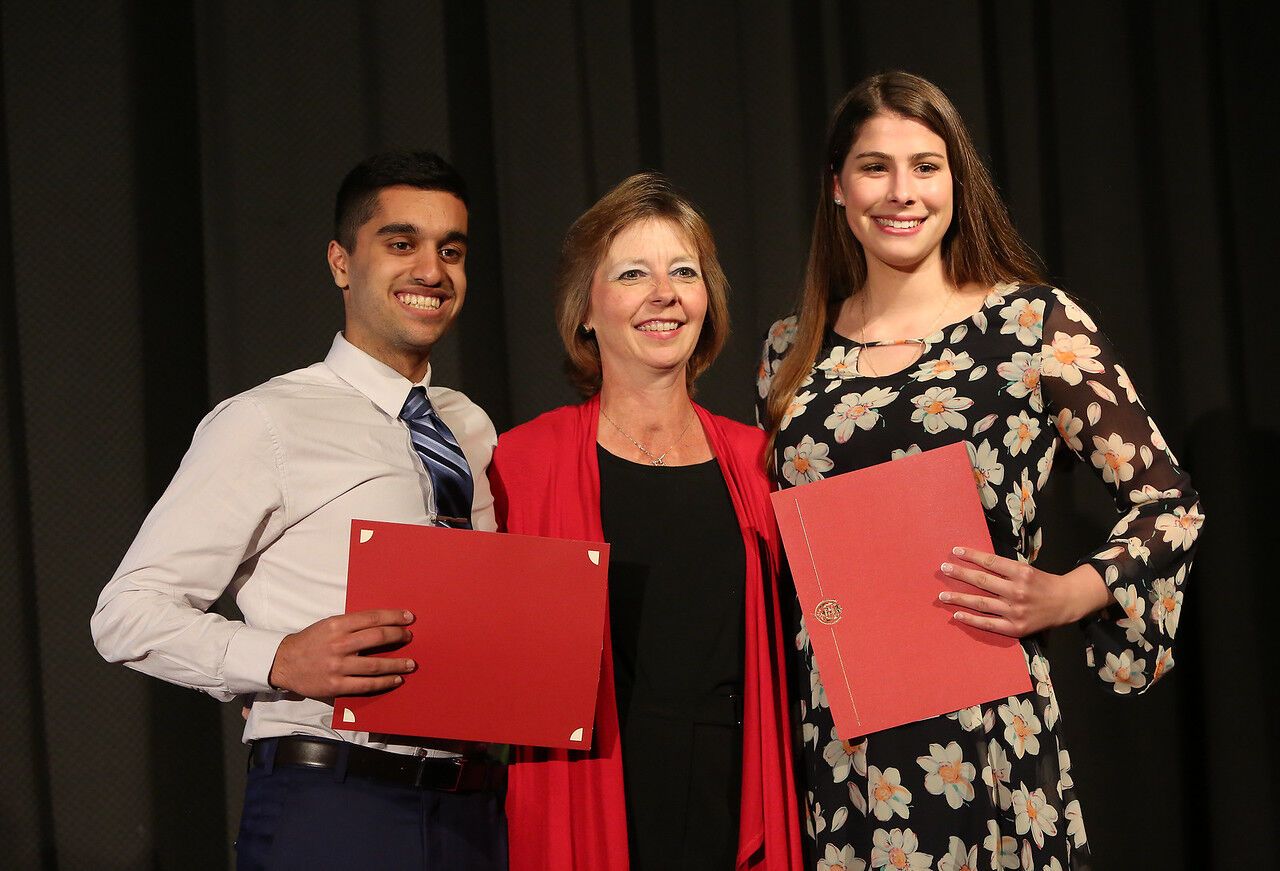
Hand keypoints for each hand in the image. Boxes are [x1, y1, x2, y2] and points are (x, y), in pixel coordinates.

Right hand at [268, 609, 416, 699]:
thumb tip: (381, 623)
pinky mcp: (336, 685)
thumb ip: (351, 624)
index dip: (394, 616)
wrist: (284, 663)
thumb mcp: (328, 625)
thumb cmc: (310, 642)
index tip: (409, 617)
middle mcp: (339, 644)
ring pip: (376, 665)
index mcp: (337, 625)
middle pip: (378, 637)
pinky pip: (366, 685)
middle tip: (410, 637)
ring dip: (397, 664)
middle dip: (399, 636)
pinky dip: (385, 682)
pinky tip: (396, 679)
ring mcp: (338, 666)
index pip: (372, 618)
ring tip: (410, 663)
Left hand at [938, 547, 1111, 637]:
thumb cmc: (1042, 583)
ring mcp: (1016, 611)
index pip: (990, 562)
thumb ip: (1004, 568)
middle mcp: (1018, 591)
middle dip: (960, 574)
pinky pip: (988, 623)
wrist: (1066, 602)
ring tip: (942, 595)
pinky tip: (957, 615)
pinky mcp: (1015, 627)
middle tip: (944, 568)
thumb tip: (976, 562)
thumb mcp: (1026, 569)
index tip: (955, 551)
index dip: (971, 555)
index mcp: (1021, 572)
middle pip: (982, 581)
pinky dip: (971, 619)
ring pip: (981, 603)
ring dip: (959, 598)